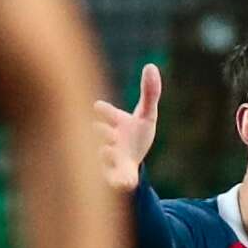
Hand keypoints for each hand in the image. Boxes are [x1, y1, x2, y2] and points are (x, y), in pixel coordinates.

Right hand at [92, 63, 160, 191]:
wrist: (132, 165)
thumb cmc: (135, 136)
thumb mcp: (146, 116)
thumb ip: (150, 93)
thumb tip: (151, 65)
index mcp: (109, 123)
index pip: (100, 109)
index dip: (104, 110)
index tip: (99, 108)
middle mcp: (102, 141)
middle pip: (96, 131)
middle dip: (102, 131)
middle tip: (112, 134)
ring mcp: (105, 160)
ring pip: (98, 154)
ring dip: (104, 152)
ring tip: (111, 150)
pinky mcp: (112, 179)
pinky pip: (112, 181)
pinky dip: (117, 181)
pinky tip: (126, 181)